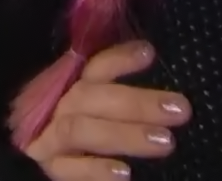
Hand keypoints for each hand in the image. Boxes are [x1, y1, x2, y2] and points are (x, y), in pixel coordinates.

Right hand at [23, 42, 191, 180]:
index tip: (148, 53)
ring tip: (165, 141)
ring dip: (123, 134)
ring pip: (79, 130)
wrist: (41, 155)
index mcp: (67, 86)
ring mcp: (47, 139)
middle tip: (180, 109)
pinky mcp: (48, 168)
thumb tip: (151, 62)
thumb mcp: (91, 105)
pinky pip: (68, 169)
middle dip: (135, 102)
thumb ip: (113, 92)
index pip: (91, 67)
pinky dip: (95, 170)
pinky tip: (124, 173)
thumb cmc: (78, 130)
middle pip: (89, 97)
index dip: (117, 59)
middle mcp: (55, 108)